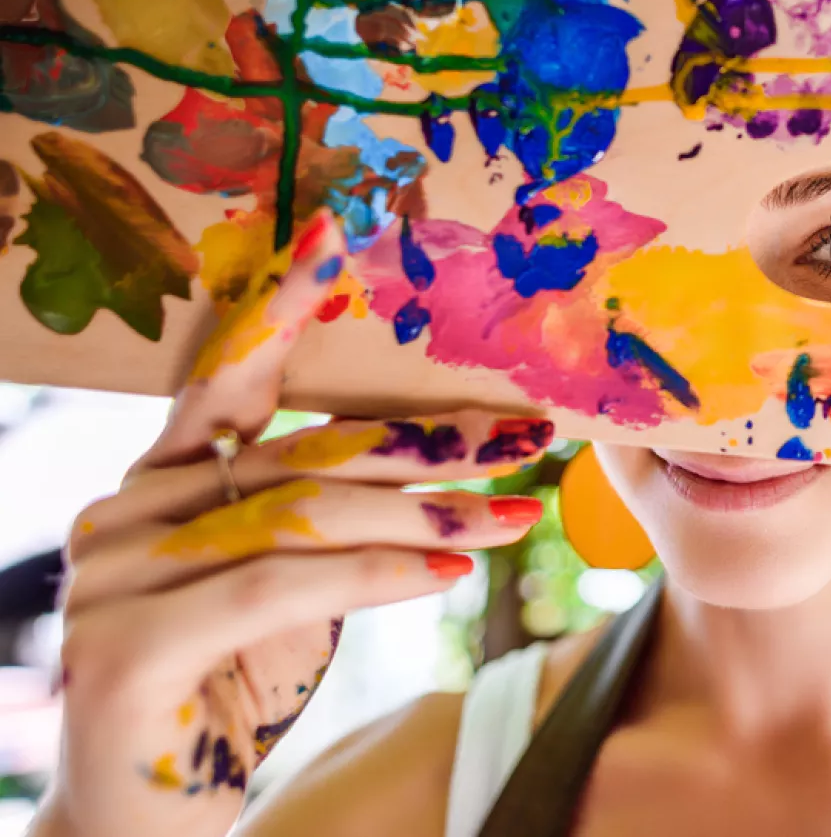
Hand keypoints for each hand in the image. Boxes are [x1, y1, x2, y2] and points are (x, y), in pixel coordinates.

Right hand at [35, 213, 553, 836]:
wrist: (143, 827)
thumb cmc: (226, 690)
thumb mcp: (285, 591)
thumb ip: (322, 523)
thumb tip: (438, 468)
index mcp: (161, 482)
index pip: (229, 380)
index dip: (285, 308)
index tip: (344, 238)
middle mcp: (128, 512)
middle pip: (305, 452)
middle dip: (428, 440)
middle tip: (526, 431)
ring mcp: (118, 577)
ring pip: (305, 515)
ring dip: (429, 513)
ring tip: (517, 515)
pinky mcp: (131, 646)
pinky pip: (282, 585)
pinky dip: (379, 574)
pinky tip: (453, 574)